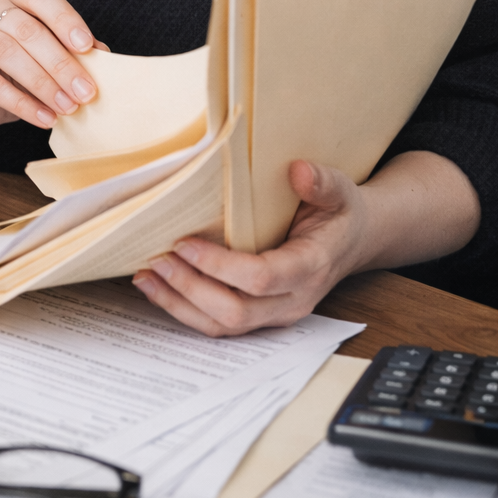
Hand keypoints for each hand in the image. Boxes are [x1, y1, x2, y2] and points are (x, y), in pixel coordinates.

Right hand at [0, 0, 105, 132]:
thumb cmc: (15, 67)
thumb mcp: (45, 54)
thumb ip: (71, 49)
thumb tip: (104, 56)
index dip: (64, 17)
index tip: (88, 46)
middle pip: (26, 29)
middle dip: (60, 63)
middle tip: (85, 91)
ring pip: (6, 53)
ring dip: (42, 83)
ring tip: (67, 107)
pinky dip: (21, 103)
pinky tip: (43, 118)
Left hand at [132, 159, 368, 335]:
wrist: (351, 241)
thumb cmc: (339, 213)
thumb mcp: (340, 190)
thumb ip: (321, 182)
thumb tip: (299, 171)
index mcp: (310, 268)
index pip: (261, 278)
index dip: (220, 265)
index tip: (185, 243)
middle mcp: (292, 300)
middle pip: (236, 311)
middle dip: (191, 287)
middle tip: (159, 257)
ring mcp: (275, 314)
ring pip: (223, 326)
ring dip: (180, 304)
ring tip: (146, 276)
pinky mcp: (259, 316)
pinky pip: (219, 324)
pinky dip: (184, 310)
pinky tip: (158, 288)